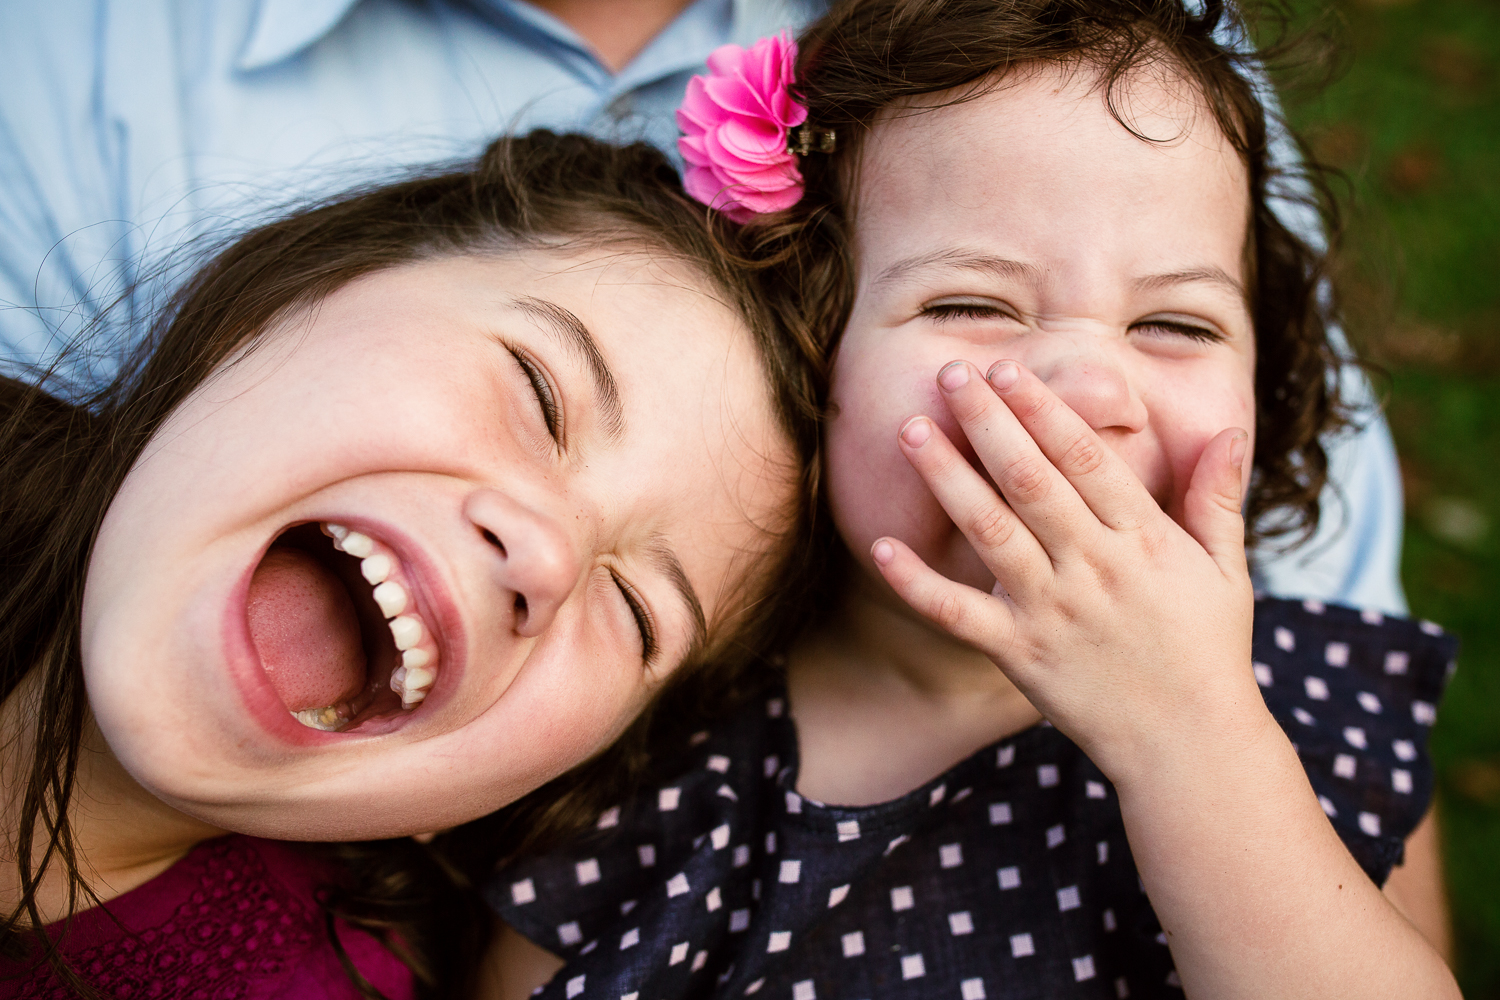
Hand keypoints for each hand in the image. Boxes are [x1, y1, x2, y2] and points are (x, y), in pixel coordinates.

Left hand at [871, 359, 1263, 780]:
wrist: (1190, 746)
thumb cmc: (1208, 651)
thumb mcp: (1226, 571)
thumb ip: (1216, 498)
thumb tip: (1227, 429)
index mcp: (1141, 539)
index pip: (1084, 457)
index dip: (1042, 409)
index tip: (1007, 368)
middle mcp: (1093, 567)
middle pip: (1030, 480)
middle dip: (988, 422)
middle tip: (951, 374)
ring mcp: (1052, 611)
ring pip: (990, 531)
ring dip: (948, 478)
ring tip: (912, 430)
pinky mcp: (1019, 655)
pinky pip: (959, 615)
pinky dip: (919, 583)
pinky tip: (885, 547)